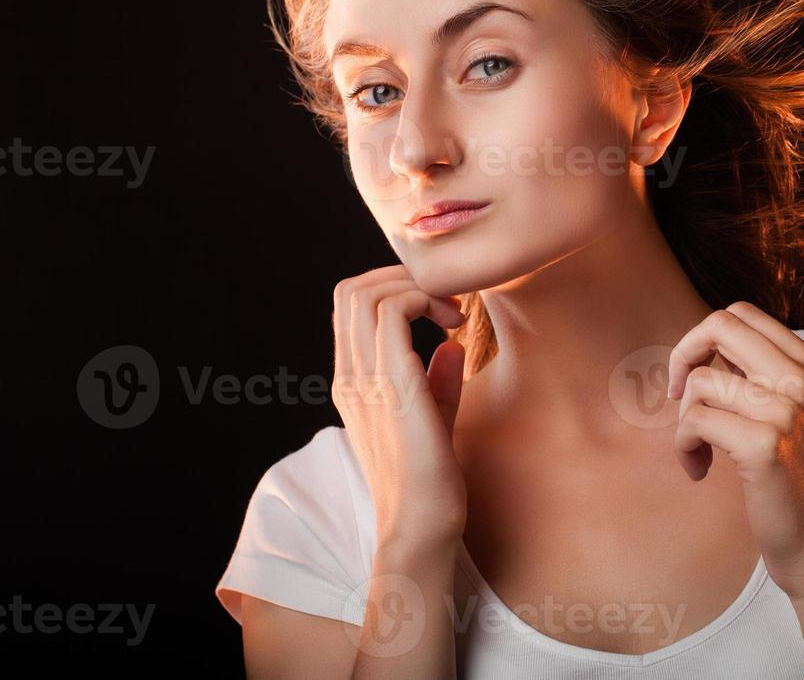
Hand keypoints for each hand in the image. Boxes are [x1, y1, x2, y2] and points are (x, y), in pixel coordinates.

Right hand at [331, 264, 468, 555]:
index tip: (437, 304)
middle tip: (446, 297)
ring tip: (452, 310)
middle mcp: (350, 377)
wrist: (423, 528)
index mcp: (354, 382)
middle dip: (402, 276)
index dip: (393, 287)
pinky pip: (392, 314)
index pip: (351, 307)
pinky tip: (453, 323)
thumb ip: (437, 382)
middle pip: (351, 290)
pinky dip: (423, 299)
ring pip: (366, 294)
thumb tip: (449, 345)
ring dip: (415, 285)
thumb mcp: (435, 420)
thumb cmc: (431, 481)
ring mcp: (365, 382)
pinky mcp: (392, 387)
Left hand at [666, 302, 803, 602]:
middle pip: (721, 324)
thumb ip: (763, 376)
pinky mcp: (763, 446)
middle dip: (684, 355)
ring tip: (699, 451)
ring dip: (684, 420)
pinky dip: (684, 447)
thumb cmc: (797, 481)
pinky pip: (694, 421)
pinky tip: (700, 471)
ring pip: (700, 381)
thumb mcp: (796, 414)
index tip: (697, 374)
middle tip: (676, 395)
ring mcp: (787, 411)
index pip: (744, 313)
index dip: (705, 337)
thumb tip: (704, 347)